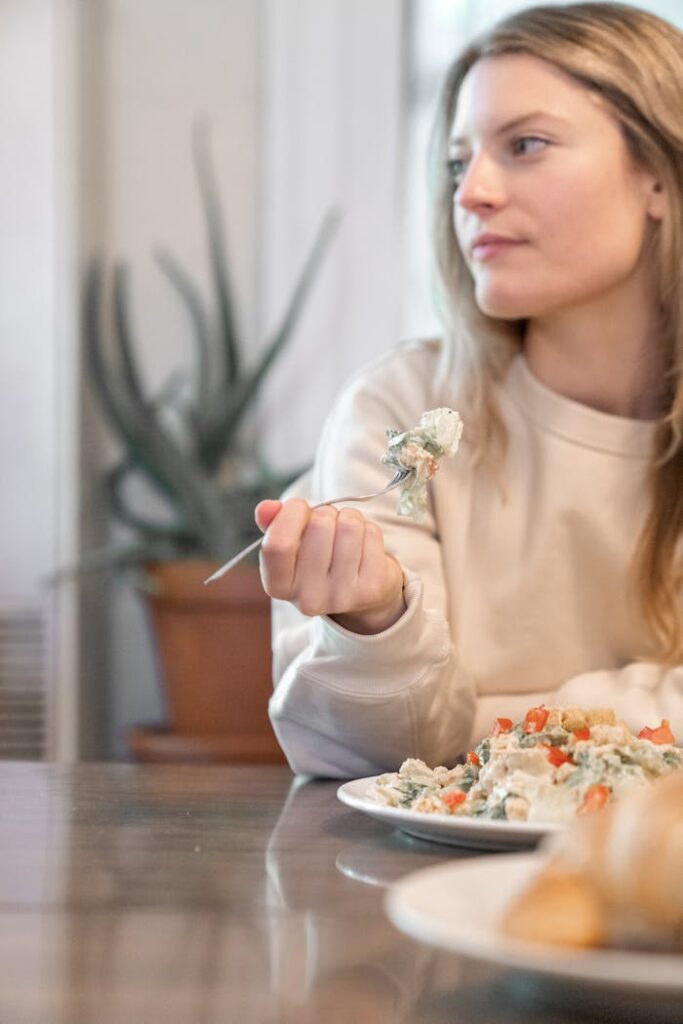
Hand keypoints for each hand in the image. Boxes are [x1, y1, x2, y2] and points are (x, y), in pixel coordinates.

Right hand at [255, 498, 405, 633]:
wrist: (359, 593)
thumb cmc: (317, 558)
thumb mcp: (290, 544)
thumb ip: (273, 524)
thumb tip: (266, 508)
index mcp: (278, 586)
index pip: (278, 544)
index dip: (291, 513)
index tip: (299, 507)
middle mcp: (308, 598)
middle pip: (319, 525)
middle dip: (324, 514)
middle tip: (327, 526)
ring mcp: (342, 596)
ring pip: (348, 526)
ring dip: (348, 519)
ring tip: (345, 534)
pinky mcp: (372, 589)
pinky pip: (371, 534)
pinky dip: (368, 530)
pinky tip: (363, 547)